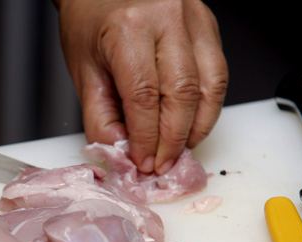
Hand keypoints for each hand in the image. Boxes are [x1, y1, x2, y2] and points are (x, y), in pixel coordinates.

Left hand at [56, 0, 227, 173]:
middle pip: (183, 93)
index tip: (143, 162)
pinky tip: (192, 124)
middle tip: (163, 164)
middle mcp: (166, 18)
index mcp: (128, 28)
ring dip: (198, 127)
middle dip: (174, 139)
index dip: (147, 138)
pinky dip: (208, 106)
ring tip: (180, 150)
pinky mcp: (208, 24)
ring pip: (211, 85)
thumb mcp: (84, 71)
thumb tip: (123, 153)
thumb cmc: (89, 21)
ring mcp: (193, 18)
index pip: (144, 97)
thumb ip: (101, 117)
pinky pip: (218, 73)